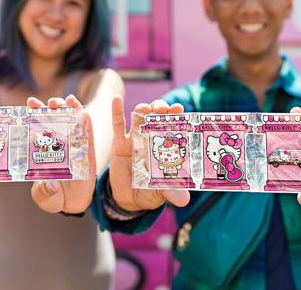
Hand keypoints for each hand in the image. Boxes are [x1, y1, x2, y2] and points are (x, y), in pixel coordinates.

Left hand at [28, 95, 96, 213]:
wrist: (72, 204)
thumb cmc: (54, 197)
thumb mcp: (45, 197)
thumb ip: (44, 192)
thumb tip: (51, 184)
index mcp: (44, 150)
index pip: (38, 127)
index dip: (35, 113)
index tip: (31, 102)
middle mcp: (59, 144)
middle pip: (55, 120)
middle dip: (53, 107)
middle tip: (51, 102)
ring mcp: (74, 147)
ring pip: (72, 123)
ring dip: (71, 109)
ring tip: (69, 101)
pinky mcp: (88, 153)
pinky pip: (88, 137)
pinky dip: (87, 125)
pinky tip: (85, 114)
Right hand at [109, 97, 189, 211]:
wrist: (127, 199)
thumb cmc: (150, 192)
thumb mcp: (161, 193)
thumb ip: (172, 192)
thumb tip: (184, 200)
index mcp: (167, 147)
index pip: (174, 127)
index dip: (177, 116)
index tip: (179, 108)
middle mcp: (153, 139)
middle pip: (158, 117)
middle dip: (161, 109)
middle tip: (163, 108)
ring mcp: (136, 139)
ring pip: (140, 118)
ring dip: (143, 109)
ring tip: (145, 108)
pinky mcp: (119, 143)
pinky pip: (117, 126)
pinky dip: (116, 112)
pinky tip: (116, 100)